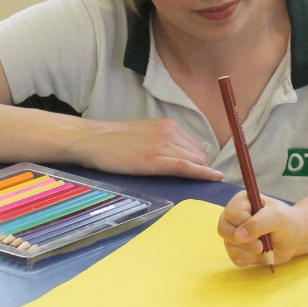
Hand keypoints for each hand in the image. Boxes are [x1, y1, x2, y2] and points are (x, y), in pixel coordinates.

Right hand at [72, 118, 223, 180]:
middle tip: (202, 179)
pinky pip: (185, 166)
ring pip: (194, 159)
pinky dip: (202, 172)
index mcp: (167, 125)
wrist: (93, 140)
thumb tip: (180, 153)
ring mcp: (162, 145)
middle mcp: (168, 132)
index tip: (207, 169)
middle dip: (203, 167)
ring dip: (202, 171)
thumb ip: (163, 140)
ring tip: (205, 182)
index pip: (195, 144)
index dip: (202, 160)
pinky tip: (214, 177)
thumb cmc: (115, 140)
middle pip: (199, 153)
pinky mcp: (153, 160)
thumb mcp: (145, 132)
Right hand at [216, 190, 301, 267]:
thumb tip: (238, 236)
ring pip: (229, 246)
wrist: (293, 239)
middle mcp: (233, 216)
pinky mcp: (235, 249)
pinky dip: (249, 259)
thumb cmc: (286, 222)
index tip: (262, 231)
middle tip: (261, 246)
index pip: (232, 214)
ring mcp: (232, 233)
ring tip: (265, 247)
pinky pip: (235, 258)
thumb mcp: (277, 218)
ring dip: (249, 252)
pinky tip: (260, 253)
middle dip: (244, 242)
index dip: (245, 225)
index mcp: (241, 201)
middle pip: (223, 229)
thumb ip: (258, 224)